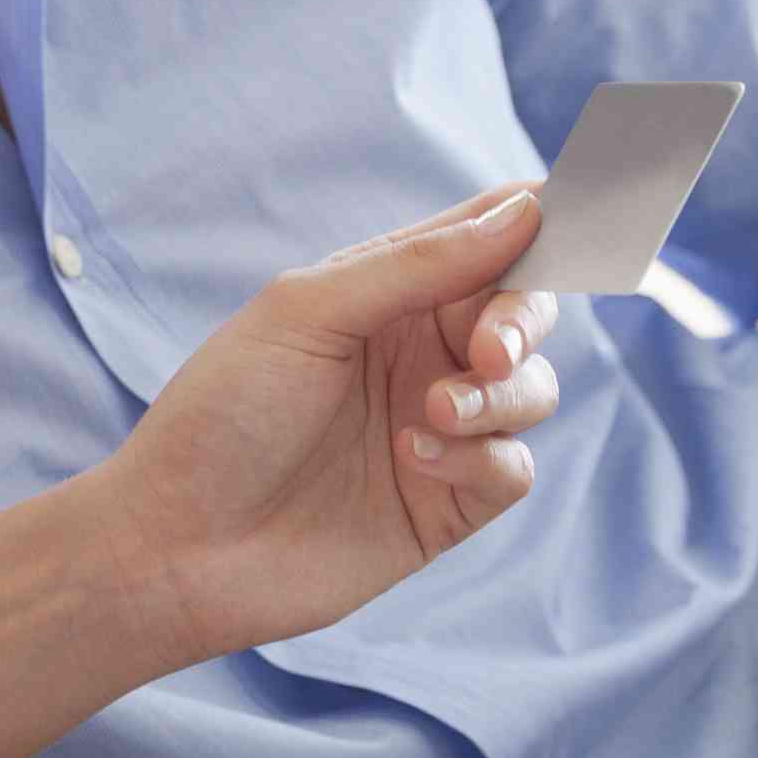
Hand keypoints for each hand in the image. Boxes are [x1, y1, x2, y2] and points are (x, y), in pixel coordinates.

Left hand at [109, 186, 564, 664]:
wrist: (176, 546)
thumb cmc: (221, 414)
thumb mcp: (307, 312)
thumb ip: (417, 263)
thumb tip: (523, 210)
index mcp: (387, 293)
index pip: (486, 238)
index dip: (538, 220)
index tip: (581, 210)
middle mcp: (421, 355)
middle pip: (527, 313)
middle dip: (524, 320)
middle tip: (489, 349)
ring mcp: (440, 429)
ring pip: (534, 390)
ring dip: (501, 395)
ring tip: (432, 411)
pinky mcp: (448, 504)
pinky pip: (513, 467)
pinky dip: (480, 458)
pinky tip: (412, 460)